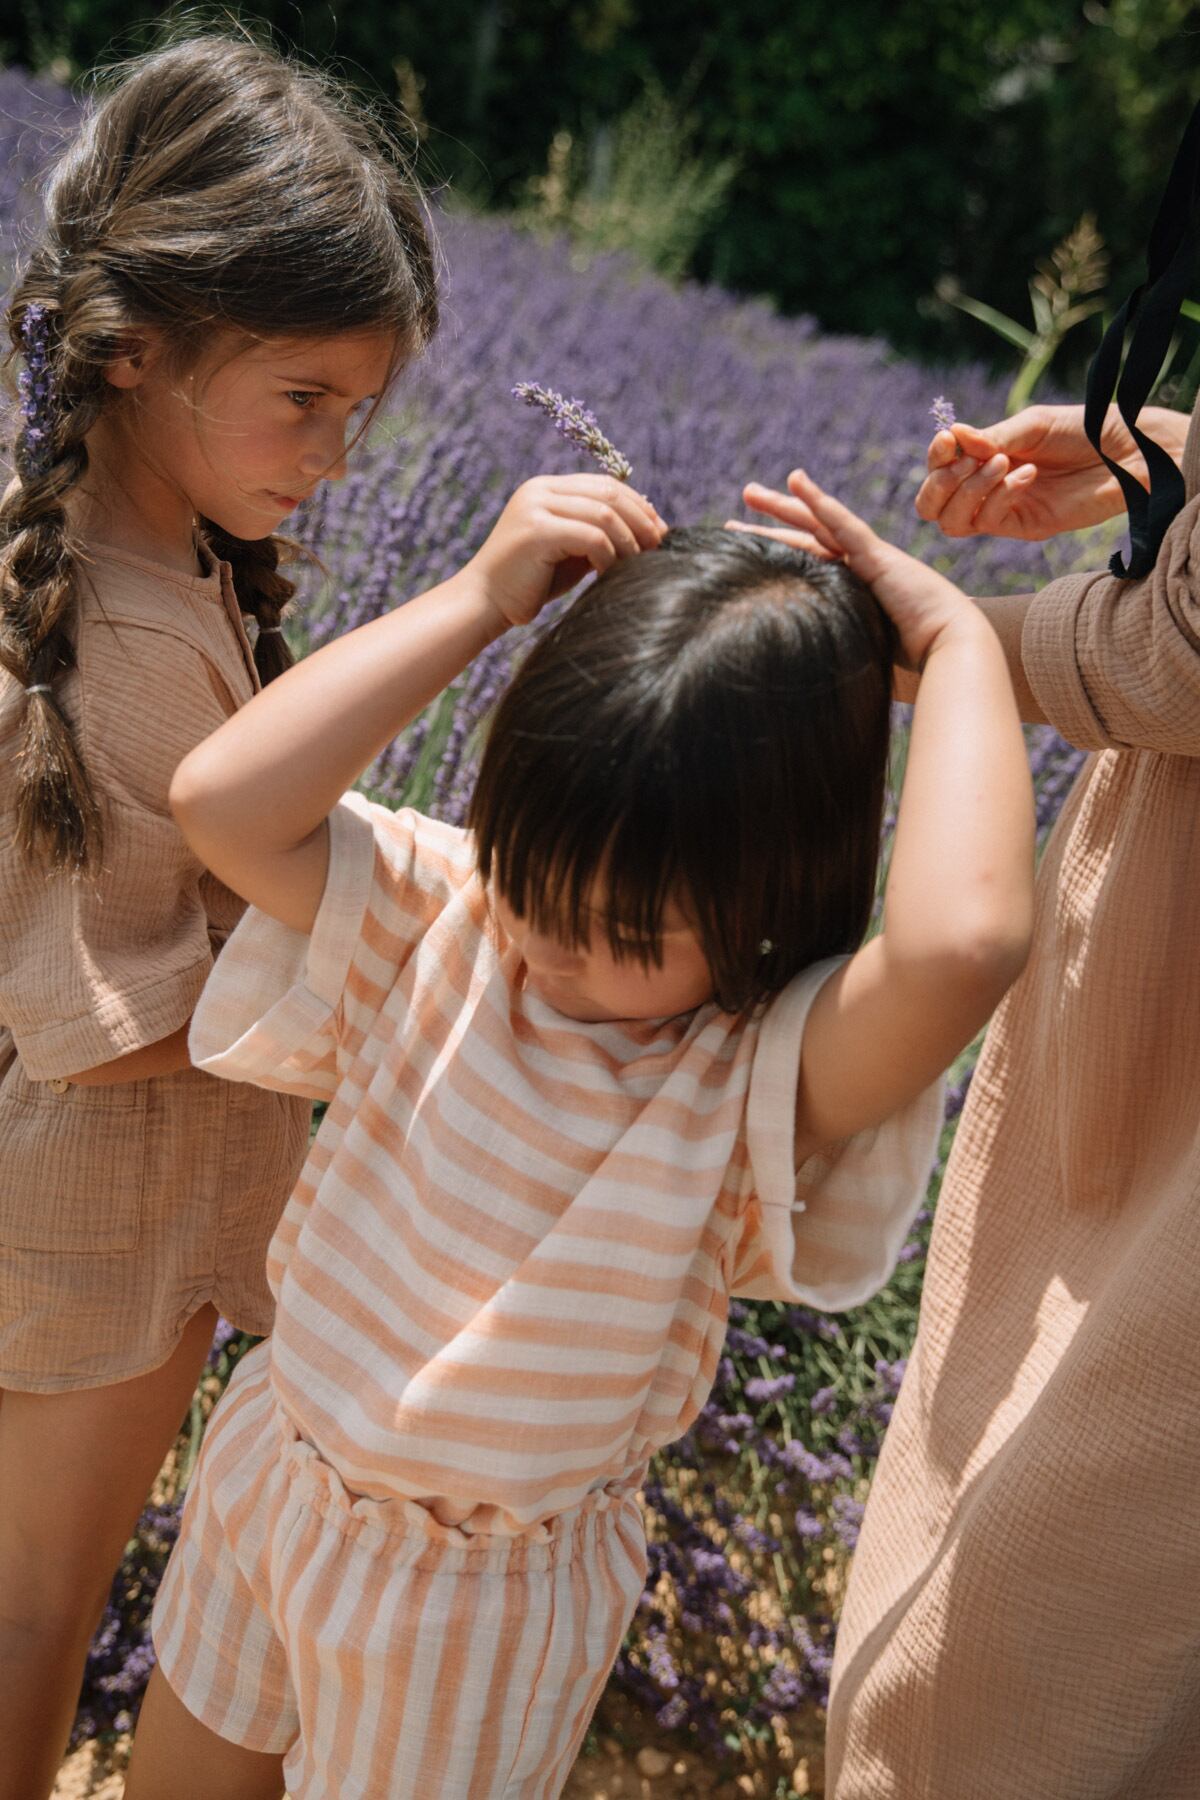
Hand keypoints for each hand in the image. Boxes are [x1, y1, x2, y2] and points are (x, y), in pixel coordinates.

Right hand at [469, 474, 666, 627]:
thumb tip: (647, 530)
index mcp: (546, 488)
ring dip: (629, 540)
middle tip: (660, 545)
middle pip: (608, 493)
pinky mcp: (536, 530)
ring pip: (604, 513)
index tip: (660, 530)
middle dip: (641, 519)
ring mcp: (536, 507)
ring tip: (640, 563)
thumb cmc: (529, 584)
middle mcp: (540, 490)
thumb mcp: (570, 552)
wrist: (485, 604)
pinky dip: (610, 555)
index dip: (637, 504)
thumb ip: (598, 535)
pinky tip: (613, 574)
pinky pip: (591, 536)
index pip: (603, 484)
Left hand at [733, 469, 976, 669]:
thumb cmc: (913, 666)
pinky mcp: (878, 558)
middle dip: (772, 523)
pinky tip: (796, 481)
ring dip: (784, 506)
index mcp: (852, 591)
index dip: (776, 554)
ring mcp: (868, 560)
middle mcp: (858, 569)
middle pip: (807, 538)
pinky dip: (819, 502)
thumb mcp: (858, 655)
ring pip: (818, 525)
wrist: (952, 654)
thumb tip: (792, 671)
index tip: (744, 550)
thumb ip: (832, 651)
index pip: (806, 564)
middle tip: (741, 507)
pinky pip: (843, 524)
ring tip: (750, 493)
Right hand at [914, 403, 1181, 540]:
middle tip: (963, 462)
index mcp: (984, 459)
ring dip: (969, 489)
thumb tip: (951, 436)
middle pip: (932, 506)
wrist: (1127, 451)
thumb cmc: (1082, 430)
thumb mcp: (1033, 426)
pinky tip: (1027, 474)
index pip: (938, 469)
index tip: (946, 440)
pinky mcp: (1025, 528)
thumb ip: (991, 437)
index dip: (935, 458)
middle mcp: (987, 489)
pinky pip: (990, 522)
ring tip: (1002, 462)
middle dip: (939, 484)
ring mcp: (1004, 511)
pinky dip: (1000, 496)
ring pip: (953, 521)